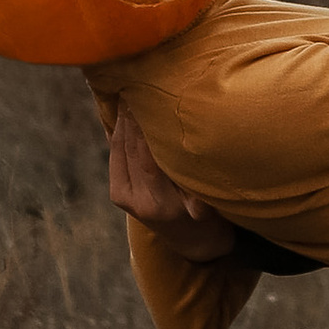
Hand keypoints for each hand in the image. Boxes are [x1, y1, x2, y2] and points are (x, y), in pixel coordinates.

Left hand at [102, 98, 236, 260]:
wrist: (194, 244)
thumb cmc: (213, 213)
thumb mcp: (211, 194)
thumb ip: (196, 169)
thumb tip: (181, 129)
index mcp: (165, 203)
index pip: (148, 154)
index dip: (144, 123)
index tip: (147, 94)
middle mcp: (141, 202)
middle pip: (130, 148)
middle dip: (130, 116)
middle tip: (134, 84)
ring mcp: (126, 200)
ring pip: (119, 149)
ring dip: (122, 120)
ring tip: (127, 92)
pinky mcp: (119, 196)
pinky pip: (115, 156)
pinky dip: (117, 132)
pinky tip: (121, 113)